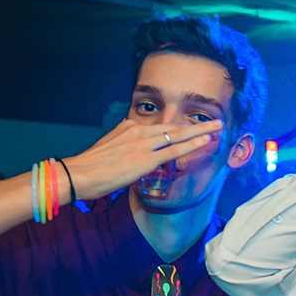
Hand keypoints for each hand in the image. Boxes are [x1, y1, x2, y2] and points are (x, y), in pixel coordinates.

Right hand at [61, 118, 221, 200]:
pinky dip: (192, 145)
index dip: (180, 127)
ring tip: (218, 127)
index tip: (194, 126)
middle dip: (197, 124)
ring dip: (201, 131)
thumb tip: (130, 138)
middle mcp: (138, 132)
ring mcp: (143, 144)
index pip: (161, 126)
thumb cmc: (90, 166)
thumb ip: (123, 141)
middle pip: (174, 126)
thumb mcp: (108, 146)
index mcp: (129, 128)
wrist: (77, 174)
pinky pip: (174, 151)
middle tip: (215, 121)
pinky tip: (205, 141)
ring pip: (178, 135)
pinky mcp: (145, 159)